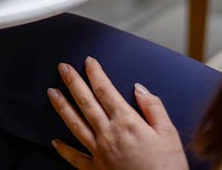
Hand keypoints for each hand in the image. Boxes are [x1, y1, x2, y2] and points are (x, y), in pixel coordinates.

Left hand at [47, 57, 187, 169]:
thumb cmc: (167, 169)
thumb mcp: (169, 134)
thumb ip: (154, 107)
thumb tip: (139, 88)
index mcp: (126, 122)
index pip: (105, 90)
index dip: (95, 73)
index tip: (88, 62)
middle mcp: (108, 135)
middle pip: (86, 102)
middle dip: (73, 82)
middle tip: (62, 68)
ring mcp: (99, 153)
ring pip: (75, 124)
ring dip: (62, 106)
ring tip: (52, 92)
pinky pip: (75, 158)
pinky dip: (63, 149)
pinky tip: (55, 141)